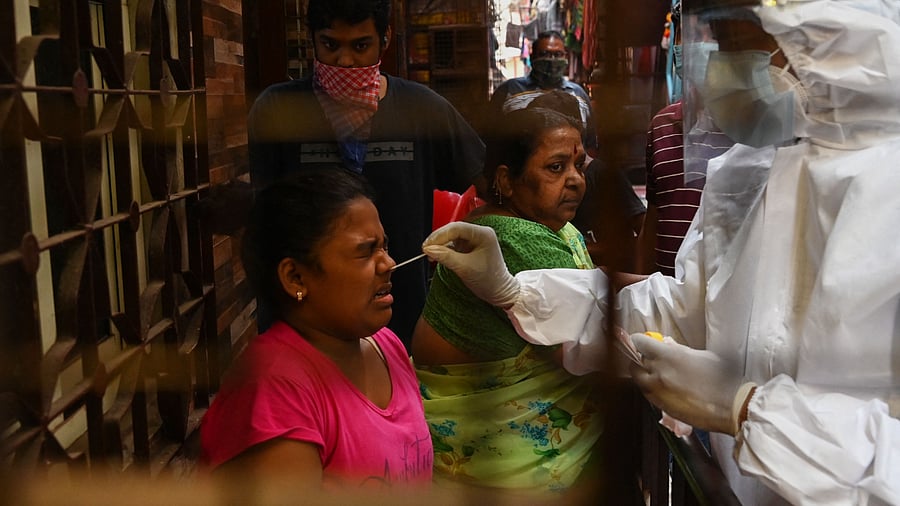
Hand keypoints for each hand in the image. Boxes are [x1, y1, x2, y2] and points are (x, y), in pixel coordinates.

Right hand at [422, 222, 519, 307]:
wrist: (499, 292)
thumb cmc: (489, 280)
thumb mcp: (464, 268)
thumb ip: (445, 257)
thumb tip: (428, 249)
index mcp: (483, 234)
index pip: (456, 228)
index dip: (439, 236)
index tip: (427, 246)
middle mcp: (480, 233)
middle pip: (453, 230)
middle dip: (438, 240)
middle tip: (426, 250)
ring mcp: (474, 239)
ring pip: (451, 237)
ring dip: (440, 245)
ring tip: (431, 256)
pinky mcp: (470, 247)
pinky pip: (454, 244)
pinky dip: (444, 250)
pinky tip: (438, 256)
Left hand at [629, 333, 755, 434]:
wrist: (732, 407)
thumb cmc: (722, 378)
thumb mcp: (702, 355)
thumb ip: (679, 350)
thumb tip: (666, 344)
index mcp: (669, 356)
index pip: (639, 343)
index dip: (639, 341)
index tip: (641, 341)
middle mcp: (658, 374)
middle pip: (635, 362)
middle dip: (640, 358)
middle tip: (649, 357)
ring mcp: (658, 392)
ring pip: (638, 380)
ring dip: (643, 374)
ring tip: (656, 373)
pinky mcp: (662, 407)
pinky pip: (648, 394)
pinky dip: (650, 388)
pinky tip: (664, 387)